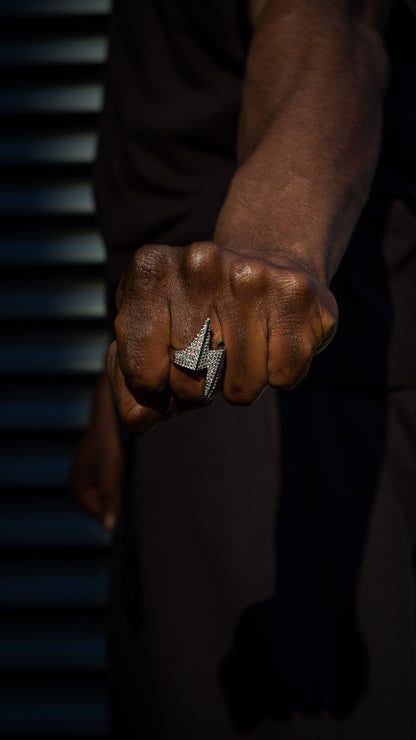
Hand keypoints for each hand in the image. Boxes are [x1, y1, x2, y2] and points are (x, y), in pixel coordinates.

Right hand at [69, 373, 123, 530]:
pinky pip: (107, 486)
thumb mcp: (111, 473)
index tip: (128, 496)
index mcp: (76, 490)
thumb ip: (109, 499)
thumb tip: (109, 528)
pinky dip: (116, 481)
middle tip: (122, 478)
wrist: (108, 419)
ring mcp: (83, 480)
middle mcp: (76, 487)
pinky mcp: (92, 473)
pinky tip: (119, 468)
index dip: (116, 511)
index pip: (99, 515)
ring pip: (107, 496)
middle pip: (103, 507)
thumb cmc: (108, 444)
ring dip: (117, 489)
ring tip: (120, 472)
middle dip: (116, 498)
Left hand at [107, 241, 337, 433]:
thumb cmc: (197, 315)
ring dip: (240, 383)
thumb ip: (132, 387)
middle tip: (209, 354)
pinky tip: (272, 339)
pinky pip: (283, 378)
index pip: (142, 374)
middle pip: (191, 382)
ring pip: (241, 387)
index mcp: (151, 270)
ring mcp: (253, 276)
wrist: (267, 264)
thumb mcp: (150, 339)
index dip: (155, 386)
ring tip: (241, 344)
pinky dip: (278, 375)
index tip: (165, 363)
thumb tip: (140, 420)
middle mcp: (200, 263)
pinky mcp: (299, 295)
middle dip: (198, 388)